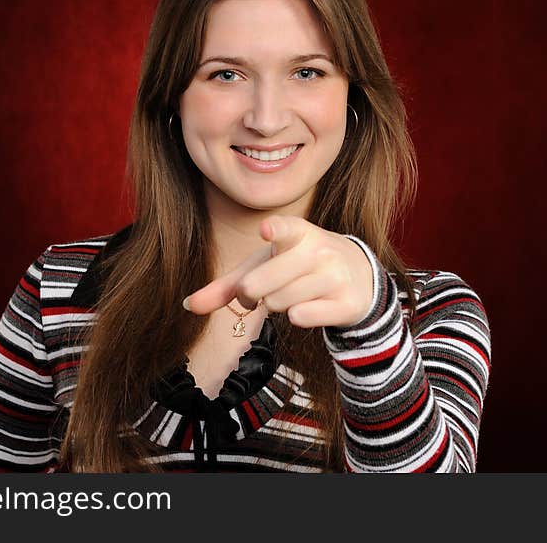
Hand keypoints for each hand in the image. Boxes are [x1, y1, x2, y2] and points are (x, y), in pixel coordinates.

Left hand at [182, 216, 373, 327]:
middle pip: (262, 284)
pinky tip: (309, 306)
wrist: (359, 276)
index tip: (266, 231)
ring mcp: (335, 276)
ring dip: (277, 305)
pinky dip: (298, 317)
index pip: (285, 229)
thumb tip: (187, 305)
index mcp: (297, 232)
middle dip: (253, 293)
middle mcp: (319, 250)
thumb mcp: (266, 265)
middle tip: (260, 292)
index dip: (274, 231)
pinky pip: (303, 317)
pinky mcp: (346, 302)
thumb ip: (228, 284)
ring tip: (293, 294)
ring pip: (280, 303)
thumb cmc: (299, 266)